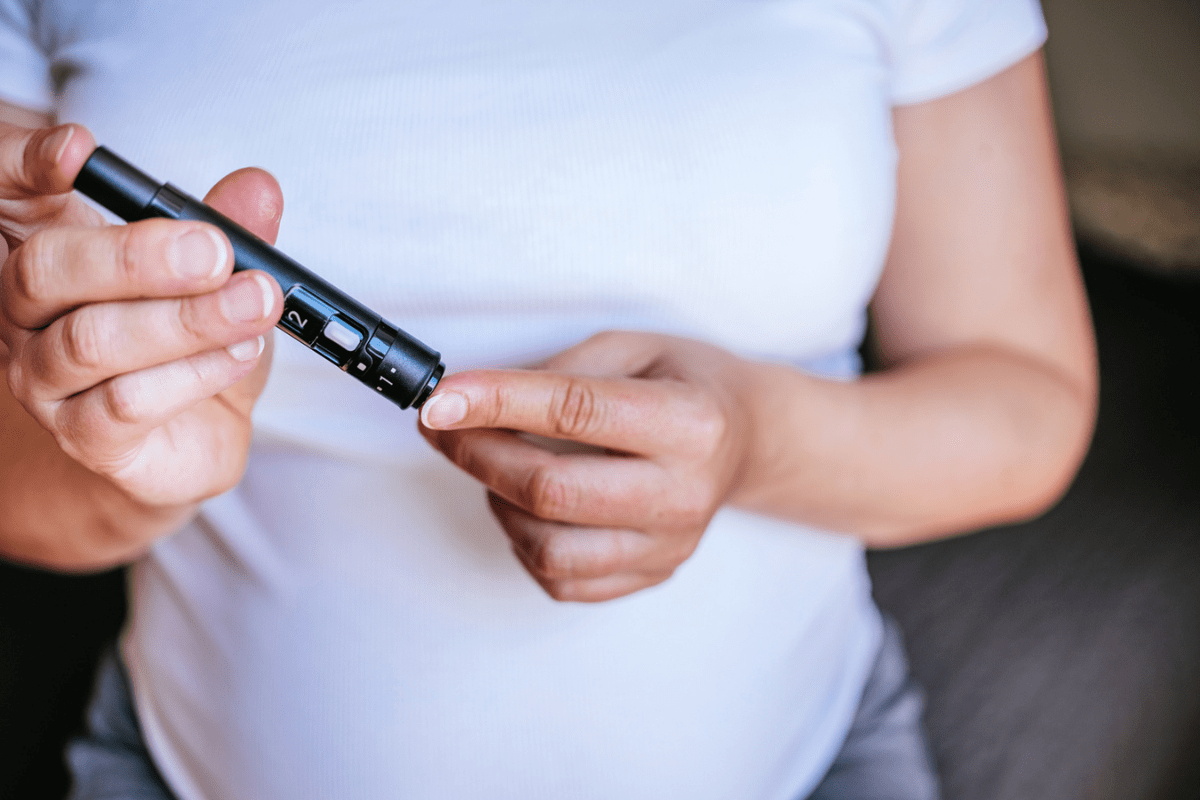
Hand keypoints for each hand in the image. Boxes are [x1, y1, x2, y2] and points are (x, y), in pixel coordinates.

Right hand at [0, 123, 283, 523]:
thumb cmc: (188, 352)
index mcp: (54, 257)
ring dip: (187, 319)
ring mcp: (48, 381)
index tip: (80, 148)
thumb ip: (233, 233)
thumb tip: (259, 189)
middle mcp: (31, 316)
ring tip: (254, 303)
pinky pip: (127, 402)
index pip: (8, 199)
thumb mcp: (221, 283)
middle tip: (214, 248)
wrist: (185, 447)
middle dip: (136, 256)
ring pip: (94, 340)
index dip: (25, 165)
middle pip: (46, 271)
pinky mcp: (85, 437)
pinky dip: (193, 373)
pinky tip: (240, 353)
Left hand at [419, 331, 760, 601]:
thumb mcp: (633, 347)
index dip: (496, 403)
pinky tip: (528, 507)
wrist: (748, 438)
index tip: (439, 398)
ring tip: (496, 466)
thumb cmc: (686, 384)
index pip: (575, 412)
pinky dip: (525, 543)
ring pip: (549, 550)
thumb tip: (471, 401)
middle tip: (443, 426)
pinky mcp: (652, 574)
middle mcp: (685, 492)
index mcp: (691, 422)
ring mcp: (670, 545)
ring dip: (498, 504)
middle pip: (552, 491)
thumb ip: (559, 372)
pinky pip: (563, 582)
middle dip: (478, 455)